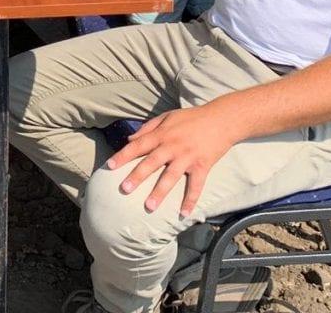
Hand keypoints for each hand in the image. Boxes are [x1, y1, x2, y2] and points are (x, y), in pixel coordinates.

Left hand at [104, 103, 242, 216]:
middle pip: (151, 163)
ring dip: (160, 192)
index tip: (110, 167)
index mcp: (162, 134)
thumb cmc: (191, 118)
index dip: (123, 156)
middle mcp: (172, 146)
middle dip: (137, 176)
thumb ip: (147, 128)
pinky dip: (190, 200)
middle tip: (124, 189)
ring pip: (171, 177)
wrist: (221, 119)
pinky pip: (196, 186)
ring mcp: (188, 157)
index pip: (138, 145)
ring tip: (149, 206)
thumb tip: (129, 139)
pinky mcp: (202, 166)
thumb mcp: (167, 116)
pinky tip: (183, 214)